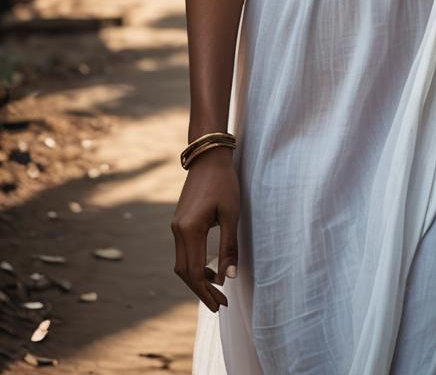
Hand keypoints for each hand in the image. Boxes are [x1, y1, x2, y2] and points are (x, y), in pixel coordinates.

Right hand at [171, 147, 239, 311]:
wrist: (208, 157)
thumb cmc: (224, 183)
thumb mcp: (231, 214)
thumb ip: (229, 246)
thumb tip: (230, 277)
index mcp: (190, 230)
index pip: (195, 272)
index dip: (207, 292)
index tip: (220, 305)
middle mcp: (178, 230)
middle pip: (185, 272)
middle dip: (201, 291)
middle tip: (219, 304)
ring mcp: (176, 226)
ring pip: (182, 263)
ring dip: (197, 279)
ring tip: (217, 290)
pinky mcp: (179, 222)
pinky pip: (184, 252)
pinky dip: (195, 265)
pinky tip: (211, 269)